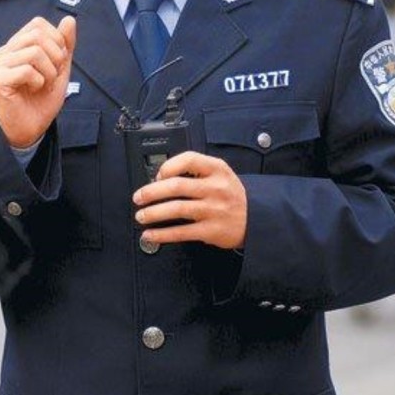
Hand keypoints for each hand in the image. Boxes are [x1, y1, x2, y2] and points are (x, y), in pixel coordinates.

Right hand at [0, 16, 76, 147]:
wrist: (31, 129)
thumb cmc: (41, 100)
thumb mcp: (60, 69)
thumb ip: (65, 44)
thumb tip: (69, 19)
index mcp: (17, 45)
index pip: (38, 24)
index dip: (56, 40)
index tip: (57, 62)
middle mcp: (5, 51)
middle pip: (37, 34)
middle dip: (55, 55)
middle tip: (52, 75)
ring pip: (34, 51)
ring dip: (48, 71)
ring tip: (43, 84)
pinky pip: (26, 69)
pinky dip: (38, 81)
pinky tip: (33, 90)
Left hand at [132, 152, 247, 249]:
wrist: (256, 218)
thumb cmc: (231, 193)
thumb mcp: (220, 173)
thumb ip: (195, 170)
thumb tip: (162, 177)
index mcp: (217, 169)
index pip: (189, 159)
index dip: (168, 166)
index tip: (157, 175)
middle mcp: (215, 188)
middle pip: (177, 186)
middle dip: (152, 192)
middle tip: (139, 197)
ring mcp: (213, 210)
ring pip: (177, 209)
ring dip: (153, 213)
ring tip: (141, 216)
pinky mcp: (211, 230)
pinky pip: (182, 232)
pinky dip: (163, 234)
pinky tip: (151, 234)